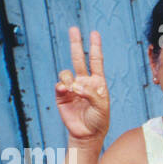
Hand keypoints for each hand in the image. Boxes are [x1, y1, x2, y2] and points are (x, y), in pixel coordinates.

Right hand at [56, 27, 110, 142]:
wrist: (87, 134)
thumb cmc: (99, 120)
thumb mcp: (102, 106)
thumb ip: (92, 94)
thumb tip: (76, 86)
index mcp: (97, 82)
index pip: (96, 61)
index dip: (95, 47)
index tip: (94, 33)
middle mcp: (84, 82)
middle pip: (78, 58)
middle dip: (76, 43)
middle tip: (73, 29)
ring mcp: (72, 87)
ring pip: (66, 73)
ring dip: (69, 79)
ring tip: (74, 91)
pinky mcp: (62, 95)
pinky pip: (60, 85)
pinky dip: (63, 86)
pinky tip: (67, 91)